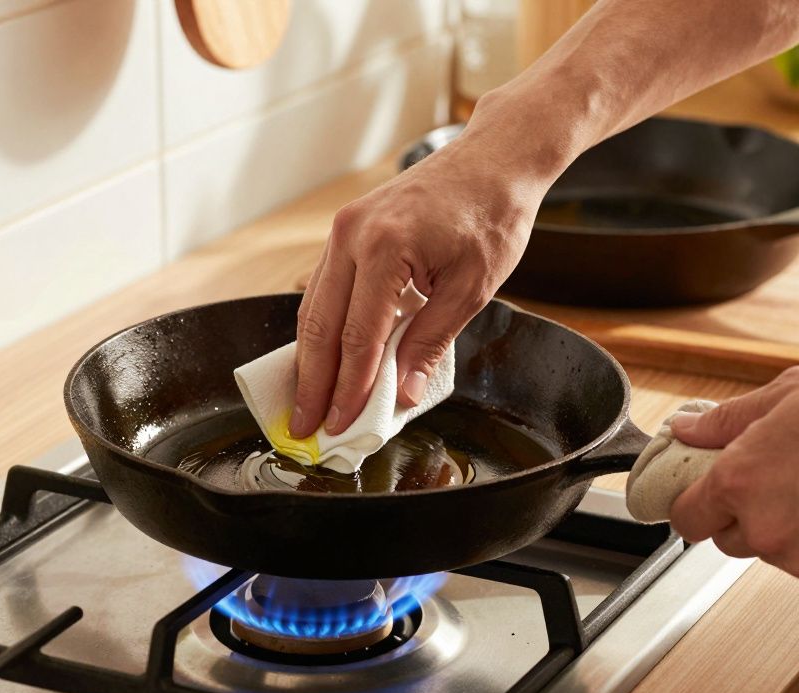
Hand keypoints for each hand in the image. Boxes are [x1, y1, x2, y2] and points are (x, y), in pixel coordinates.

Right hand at [289, 97, 551, 437]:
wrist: (492, 160)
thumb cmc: (491, 215)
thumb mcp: (473, 288)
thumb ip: (431, 342)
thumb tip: (402, 395)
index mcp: (385, 248)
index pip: (358, 336)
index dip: (348, 388)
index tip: (341, 424)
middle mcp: (352, 235)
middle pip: (320, 325)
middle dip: (313, 382)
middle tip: (307, 426)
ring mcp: (343, 229)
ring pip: (314, 308)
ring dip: (310, 359)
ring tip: (309, 402)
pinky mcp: (346, 230)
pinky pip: (325, 288)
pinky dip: (322, 328)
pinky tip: (324, 359)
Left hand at [669, 362, 798, 594]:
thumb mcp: (795, 390)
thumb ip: (728, 418)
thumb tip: (687, 428)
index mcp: (741, 478)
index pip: (686, 516)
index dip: (695, 501)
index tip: (706, 492)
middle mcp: (765, 527)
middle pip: (729, 537)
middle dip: (746, 512)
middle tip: (787, 477)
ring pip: (775, 552)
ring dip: (790, 528)